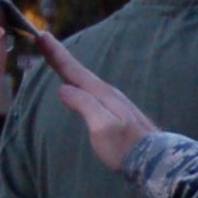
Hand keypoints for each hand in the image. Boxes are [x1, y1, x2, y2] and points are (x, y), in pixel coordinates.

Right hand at [38, 31, 159, 173]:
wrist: (156, 162)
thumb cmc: (128, 148)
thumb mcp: (102, 127)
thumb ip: (84, 105)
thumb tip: (63, 88)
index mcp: (103, 94)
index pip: (74, 70)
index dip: (56, 54)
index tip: (41, 35)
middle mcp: (109, 95)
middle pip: (79, 72)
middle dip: (60, 56)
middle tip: (43, 39)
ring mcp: (115, 104)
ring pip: (86, 81)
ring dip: (70, 69)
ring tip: (57, 59)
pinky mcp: (117, 114)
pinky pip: (92, 92)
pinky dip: (80, 84)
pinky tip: (79, 88)